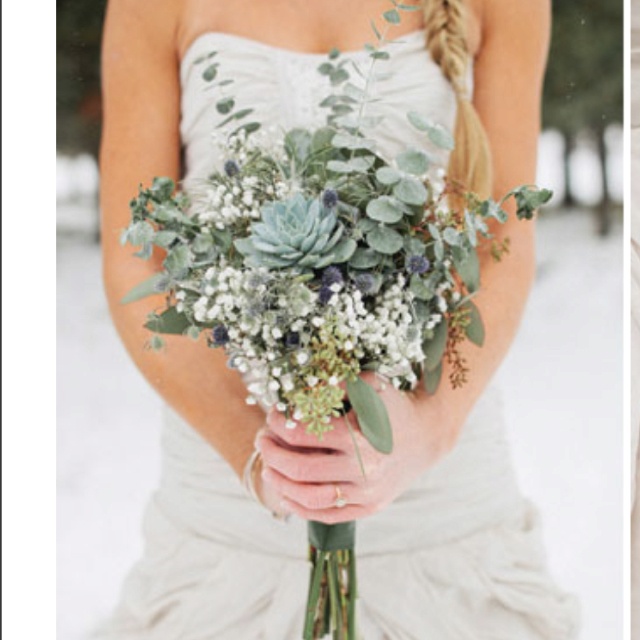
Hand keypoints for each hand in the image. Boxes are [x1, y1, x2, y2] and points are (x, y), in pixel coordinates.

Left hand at [256, 373, 458, 523]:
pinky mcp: (369, 507)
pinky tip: (287, 494)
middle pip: (299, 470)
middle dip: (272, 455)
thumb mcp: (367, 385)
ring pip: (309, 498)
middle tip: (262, 441)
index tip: (272, 416)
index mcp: (358, 438)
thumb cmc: (391, 405)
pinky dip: (301, 507)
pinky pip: (327, 515)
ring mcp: (367, 494)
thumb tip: (295, 397)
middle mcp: (363, 471)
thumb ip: (331, 385)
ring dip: (281, 484)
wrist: (426, 435)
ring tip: (269, 468)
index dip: (278, 425)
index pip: (301, 436)